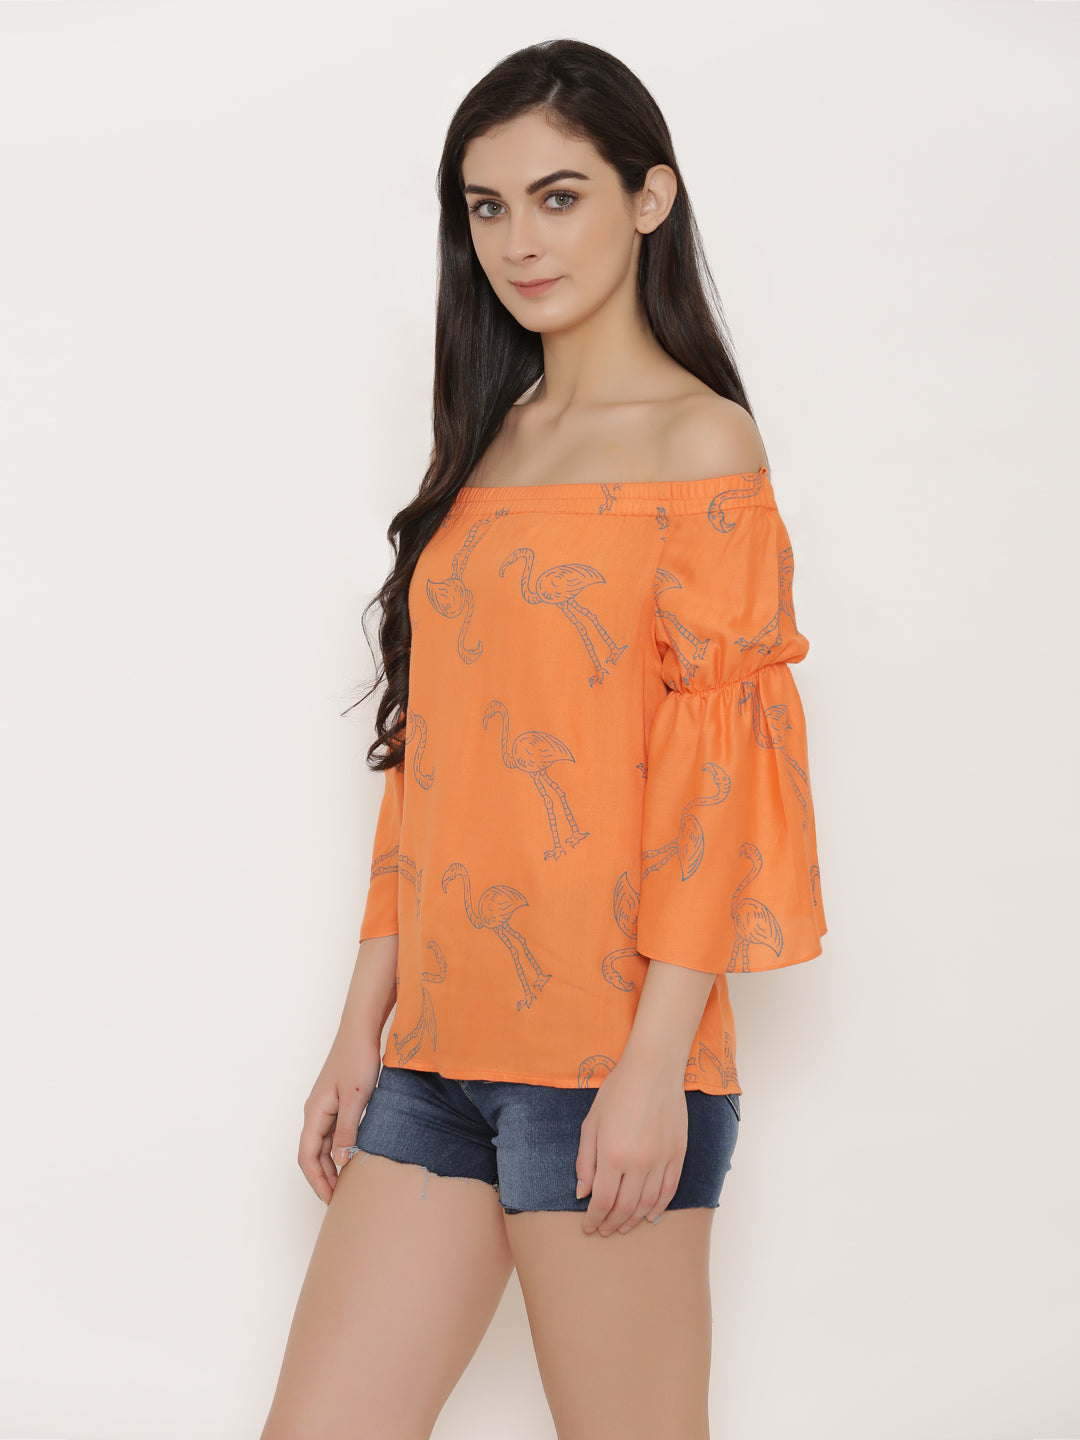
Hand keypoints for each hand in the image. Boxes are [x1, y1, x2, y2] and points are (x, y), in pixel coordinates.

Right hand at [297, 1030, 382, 1202]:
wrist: (361, 1030)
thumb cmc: (357, 1058)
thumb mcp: (356, 1097)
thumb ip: (348, 1130)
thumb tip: (340, 1162)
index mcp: (315, 1112)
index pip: (307, 1156)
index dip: (317, 1181)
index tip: (331, 1200)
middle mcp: (316, 1112)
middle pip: (313, 1154)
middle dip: (324, 1179)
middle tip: (340, 1200)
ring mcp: (326, 1107)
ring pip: (323, 1145)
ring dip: (331, 1166)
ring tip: (347, 1185)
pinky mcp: (337, 1103)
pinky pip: (333, 1134)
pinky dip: (340, 1150)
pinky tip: (353, 1158)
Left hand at [575, 1056, 687, 1236]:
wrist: (653, 1070)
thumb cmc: (617, 1092)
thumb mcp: (591, 1123)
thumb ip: (585, 1162)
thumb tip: (582, 1194)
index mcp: (612, 1154)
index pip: (602, 1201)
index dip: (594, 1220)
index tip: (588, 1228)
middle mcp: (639, 1163)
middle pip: (625, 1208)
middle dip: (612, 1224)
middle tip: (604, 1232)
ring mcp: (662, 1160)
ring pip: (648, 1204)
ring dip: (633, 1220)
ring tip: (622, 1227)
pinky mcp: (677, 1155)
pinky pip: (670, 1190)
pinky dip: (659, 1208)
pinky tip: (649, 1216)